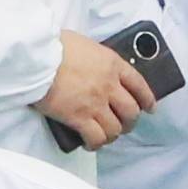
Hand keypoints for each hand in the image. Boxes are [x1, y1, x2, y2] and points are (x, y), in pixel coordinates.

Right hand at [39, 33, 157, 149]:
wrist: (37, 58)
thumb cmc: (54, 47)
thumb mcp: (85, 44)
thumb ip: (96, 59)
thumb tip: (94, 68)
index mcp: (112, 64)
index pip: (139, 84)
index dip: (147, 99)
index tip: (149, 108)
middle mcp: (109, 85)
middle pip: (131, 111)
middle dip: (130, 122)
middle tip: (125, 125)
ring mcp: (95, 103)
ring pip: (115, 128)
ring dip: (112, 135)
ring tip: (105, 136)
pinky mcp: (79, 118)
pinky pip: (96, 138)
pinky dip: (95, 144)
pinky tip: (90, 143)